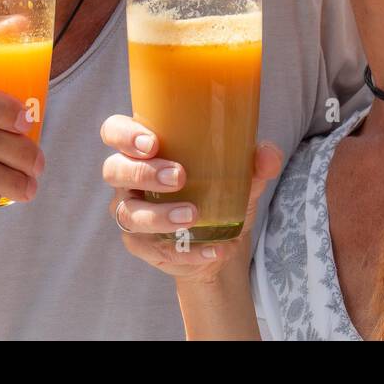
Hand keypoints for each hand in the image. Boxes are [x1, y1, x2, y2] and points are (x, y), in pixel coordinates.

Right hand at [100, 113, 282, 282]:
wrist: (222, 236)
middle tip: (179, 176)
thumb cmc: (222, 187)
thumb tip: (268, 155)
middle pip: (115, 170)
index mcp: (145, 148)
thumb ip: (257, 160)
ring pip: (129, 213)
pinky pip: (154, 249)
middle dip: (143, 173)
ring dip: (160, 215)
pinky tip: (213, 250)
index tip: (152, 143)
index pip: (115, 131)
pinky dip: (186, 252)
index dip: (124, 135)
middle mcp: (129, 178)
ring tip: (194, 216)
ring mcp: (131, 212)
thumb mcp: (242, 172)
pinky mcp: (141, 245)